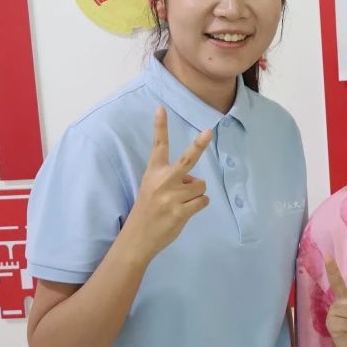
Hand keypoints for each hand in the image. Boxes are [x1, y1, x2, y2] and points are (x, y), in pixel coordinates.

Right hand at [125, 107, 212, 257]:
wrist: (137, 238)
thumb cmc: (147, 209)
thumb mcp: (151, 188)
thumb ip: (171, 179)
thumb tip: (193, 180)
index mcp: (153, 172)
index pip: (158, 146)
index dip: (160, 126)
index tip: (161, 108)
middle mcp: (163, 182)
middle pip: (187, 160)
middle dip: (199, 145)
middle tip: (208, 131)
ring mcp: (172, 197)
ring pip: (201, 186)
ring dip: (196, 194)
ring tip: (181, 202)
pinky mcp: (180, 212)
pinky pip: (203, 201)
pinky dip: (198, 205)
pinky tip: (184, 211)